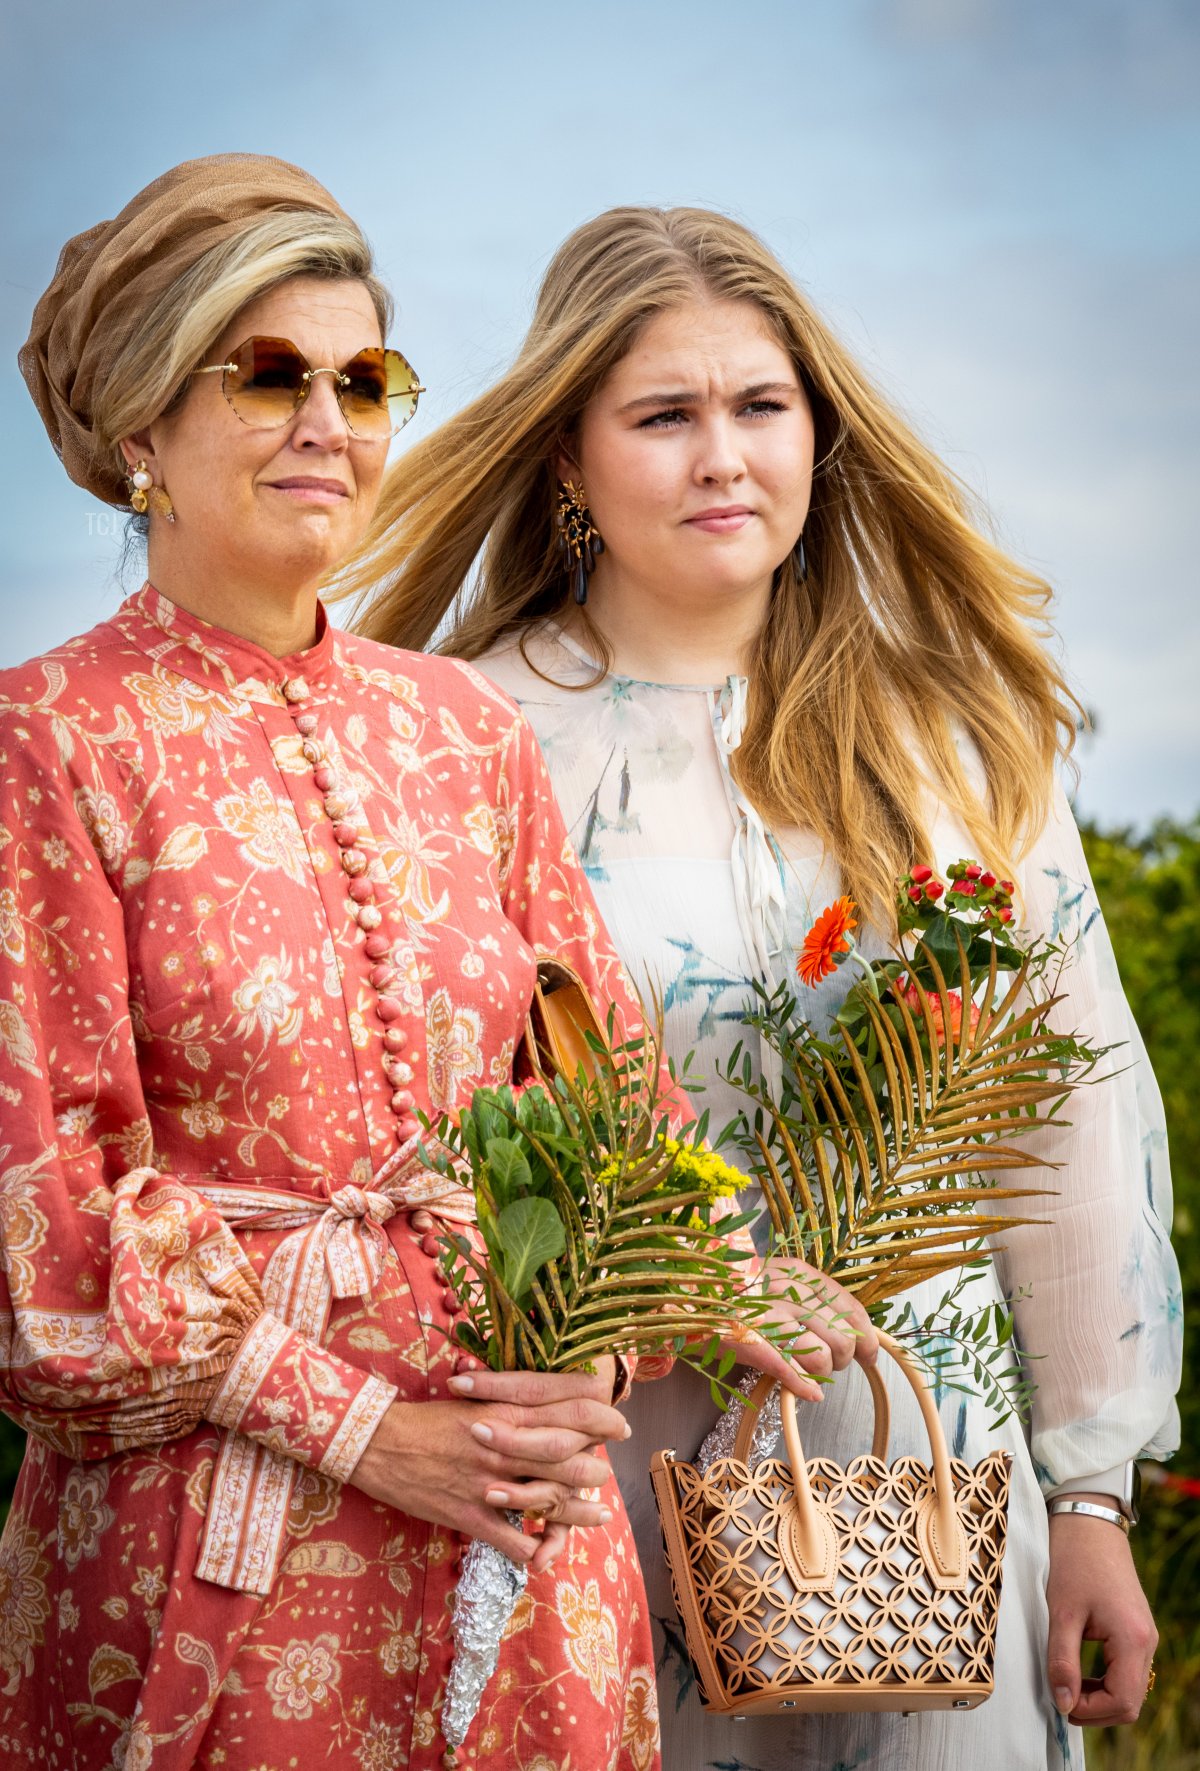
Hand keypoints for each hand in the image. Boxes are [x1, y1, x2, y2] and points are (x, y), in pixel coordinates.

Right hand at [349, 1358, 627, 1574]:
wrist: (377, 1441)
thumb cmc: (426, 1417)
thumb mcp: (473, 1400)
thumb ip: (510, 1404)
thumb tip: (546, 1406)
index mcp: (505, 1411)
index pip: (567, 1410)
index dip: (600, 1418)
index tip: (619, 1424)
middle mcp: (502, 1445)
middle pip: (567, 1457)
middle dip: (595, 1468)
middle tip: (609, 1473)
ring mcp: (486, 1482)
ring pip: (546, 1500)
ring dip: (577, 1513)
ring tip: (598, 1516)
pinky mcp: (467, 1514)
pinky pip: (509, 1538)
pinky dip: (531, 1549)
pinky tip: (545, 1554)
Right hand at [722, 1256, 877, 1399]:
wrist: (688, 1296)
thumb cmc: (737, 1295)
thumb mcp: (779, 1286)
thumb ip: (815, 1304)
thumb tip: (857, 1338)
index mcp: (798, 1273)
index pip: (851, 1309)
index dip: (867, 1338)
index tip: (868, 1355)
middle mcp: (787, 1291)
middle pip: (842, 1337)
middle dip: (841, 1359)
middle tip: (825, 1363)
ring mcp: (768, 1315)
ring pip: (821, 1357)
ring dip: (819, 1372)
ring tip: (804, 1369)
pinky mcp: (751, 1340)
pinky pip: (791, 1370)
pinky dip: (804, 1386)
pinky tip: (810, 1392)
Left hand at [1047, 1505, 1156, 1725]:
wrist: (1089, 1521)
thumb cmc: (1073, 1561)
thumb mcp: (1061, 1612)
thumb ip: (1062, 1661)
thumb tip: (1063, 1703)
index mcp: (1133, 1639)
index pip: (1123, 1701)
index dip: (1090, 1710)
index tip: (1059, 1701)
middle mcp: (1147, 1642)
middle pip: (1130, 1701)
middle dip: (1095, 1708)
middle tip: (1060, 1697)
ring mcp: (1144, 1636)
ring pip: (1130, 1688)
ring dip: (1099, 1696)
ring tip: (1065, 1682)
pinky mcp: (1136, 1630)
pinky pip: (1126, 1670)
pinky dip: (1104, 1680)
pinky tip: (1078, 1670)